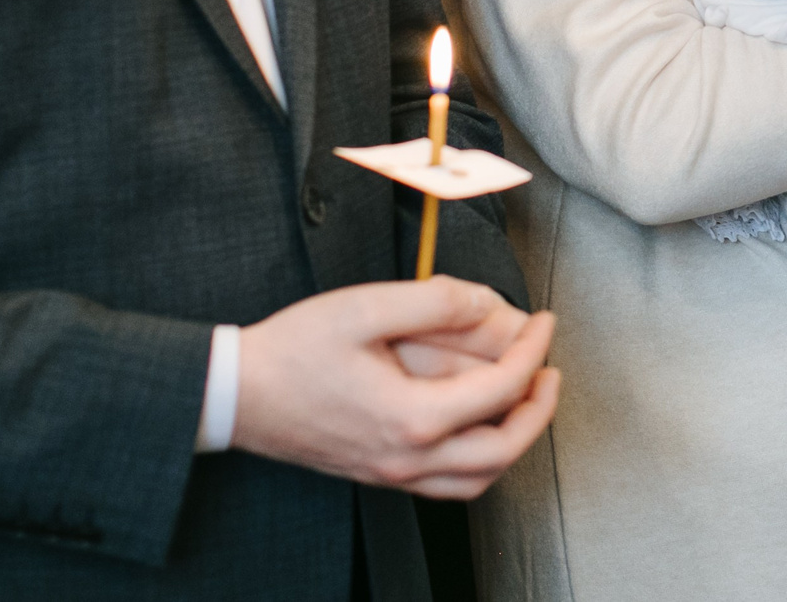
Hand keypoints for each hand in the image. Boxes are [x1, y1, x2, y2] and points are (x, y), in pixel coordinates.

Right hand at [233, 277, 560, 498]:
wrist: (237, 394)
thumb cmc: (293, 350)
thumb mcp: (364, 308)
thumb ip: (433, 302)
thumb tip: (487, 303)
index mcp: (412, 418)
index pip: (500, 388)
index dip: (532, 350)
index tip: (543, 321)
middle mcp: (407, 458)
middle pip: (503, 450)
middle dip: (539, 408)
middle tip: (549, 369)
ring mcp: (392, 474)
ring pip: (478, 479)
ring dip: (514, 441)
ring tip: (524, 399)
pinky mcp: (379, 473)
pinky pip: (448, 485)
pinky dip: (480, 461)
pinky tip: (478, 426)